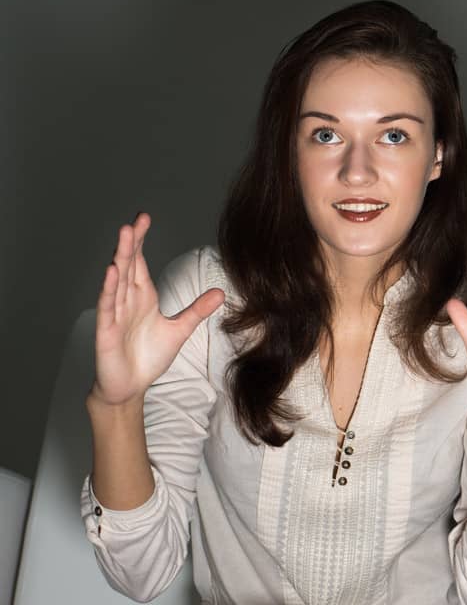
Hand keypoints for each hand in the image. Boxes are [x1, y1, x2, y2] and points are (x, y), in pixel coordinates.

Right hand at [91, 214, 223, 407]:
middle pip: (128, 265)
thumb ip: (197, 310)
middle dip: (131, 242)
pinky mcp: (106, 331)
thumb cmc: (148, 356)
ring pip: (117, 280)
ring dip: (120, 257)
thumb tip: (221, 293)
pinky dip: (109, 289)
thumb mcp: (180, 330)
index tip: (144, 218)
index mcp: (142, 297)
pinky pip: (108, 306)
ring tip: (123, 235)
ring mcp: (115, 314)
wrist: (130, 386)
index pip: (139, 262)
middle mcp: (127, 301)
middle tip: (135, 219)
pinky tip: (112, 272)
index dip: (140, 240)